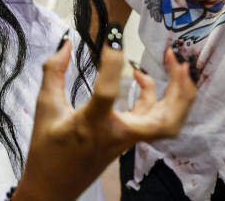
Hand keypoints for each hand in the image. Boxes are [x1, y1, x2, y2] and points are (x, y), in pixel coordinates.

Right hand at [13, 28, 196, 199]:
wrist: (53, 186)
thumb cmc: (47, 150)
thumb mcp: (45, 107)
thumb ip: (54, 71)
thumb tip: (66, 43)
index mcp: (92, 125)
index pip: (108, 93)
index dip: (111, 64)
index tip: (111, 38)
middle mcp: (118, 134)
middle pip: (166, 120)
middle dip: (179, 89)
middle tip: (176, 59)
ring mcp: (128, 138)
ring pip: (169, 122)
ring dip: (179, 95)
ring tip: (176, 66)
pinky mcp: (129, 137)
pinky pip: (153, 118)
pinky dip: (156, 96)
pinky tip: (141, 76)